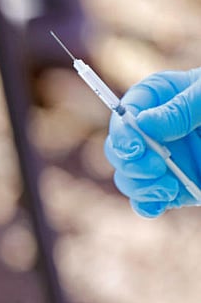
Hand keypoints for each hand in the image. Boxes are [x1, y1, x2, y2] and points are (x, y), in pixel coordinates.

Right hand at [104, 67, 200, 216]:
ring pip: (129, 176)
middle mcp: (158, 131)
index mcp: (164, 98)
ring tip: (166, 187)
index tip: (135, 145)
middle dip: (130, 161)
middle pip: (121, 147)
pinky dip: (147, 204)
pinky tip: (159, 203)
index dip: (123, 129)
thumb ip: (182, 109)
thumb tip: (144, 123)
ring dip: (139, 185)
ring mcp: (166, 160)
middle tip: (154, 167)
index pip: (127, 111)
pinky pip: (149, 200)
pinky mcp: (176, 186)